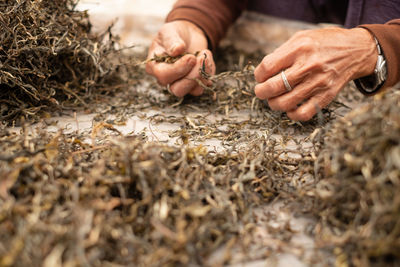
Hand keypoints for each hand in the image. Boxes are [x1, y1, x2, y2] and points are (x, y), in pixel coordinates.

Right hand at [146, 20, 215, 96]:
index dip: (178, 69)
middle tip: (201, 59)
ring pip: (191, 91)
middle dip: (192, 76)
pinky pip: (203, 86)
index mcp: (155, 66)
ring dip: (202, 75)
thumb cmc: (174, 33)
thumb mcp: (169, 31)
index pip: (163, 76)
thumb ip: (171, 40)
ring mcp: (180, 83)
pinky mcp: (193, 84)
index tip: (191, 57)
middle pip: (177, 90)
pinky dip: (208, 73)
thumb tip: (177, 49)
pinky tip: (207, 59)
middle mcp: (166, 79)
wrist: (188, 35)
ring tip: (205, 57)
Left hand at [254, 27, 377, 120]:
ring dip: (273, 104)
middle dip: (261, 92)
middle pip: (274, 87)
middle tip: (260, 91)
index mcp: (300, 48)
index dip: (258, 75)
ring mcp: (318, 82)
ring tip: (273, 99)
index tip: (260, 77)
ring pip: (285, 102)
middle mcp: (309, 66)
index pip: (268, 67)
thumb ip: (282, 52)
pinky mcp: (326, 96)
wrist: (356, 50)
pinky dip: (292, 114)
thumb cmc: (324, 43)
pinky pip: (304, 113)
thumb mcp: (302, 37)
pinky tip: (289, 108)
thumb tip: (263, 72)